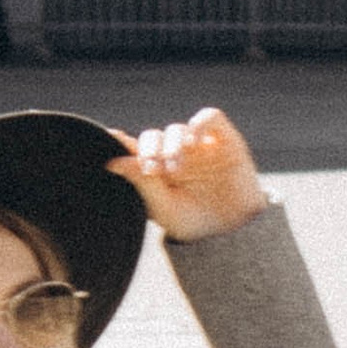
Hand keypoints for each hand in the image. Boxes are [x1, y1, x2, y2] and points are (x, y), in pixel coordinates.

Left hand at [108, 109, 266, 241]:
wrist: (236, 230)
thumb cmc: (196, 221)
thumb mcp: (165, 208)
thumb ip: (142, 183)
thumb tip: (112, 163)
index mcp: (157, 170)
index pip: (134, 149)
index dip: (121, 141)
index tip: (110, 136)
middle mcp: (176, 154)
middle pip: (154, 136)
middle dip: (149, 150)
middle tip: (153, 170)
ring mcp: (200, 145)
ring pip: (177, 129)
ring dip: (171, 145)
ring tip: (175, 168)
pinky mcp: (224, 139)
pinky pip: (210, 118)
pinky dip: (198, 124)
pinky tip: (192, 142)